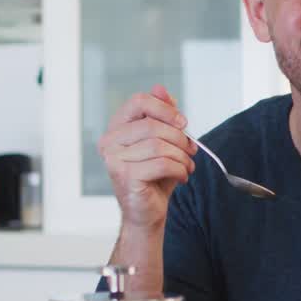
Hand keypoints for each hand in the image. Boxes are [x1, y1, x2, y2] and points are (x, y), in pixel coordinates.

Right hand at [97, 84, 198, 228]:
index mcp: (117, 127)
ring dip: (181, 156)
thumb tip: (160, 89)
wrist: (148, 212)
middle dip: (179, 138)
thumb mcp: (164, 140)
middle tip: (191, 150)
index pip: (139, 101)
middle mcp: (109, 141)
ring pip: (159, 145)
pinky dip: (179, 169)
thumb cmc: (155, 176)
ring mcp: (114, 159)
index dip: (165, 109)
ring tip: (187, 166)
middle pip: (152, 124)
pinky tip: (182, 176)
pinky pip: (162, 163)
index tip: (183, 123)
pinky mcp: (125, 176)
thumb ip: (162, 115)